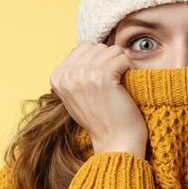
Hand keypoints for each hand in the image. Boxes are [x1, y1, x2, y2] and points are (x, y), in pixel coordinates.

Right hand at [50, 41, 147, 157]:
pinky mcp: (102, 77)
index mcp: (57, 76)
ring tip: (119, 87)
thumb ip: (75, 72)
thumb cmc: (101, 119)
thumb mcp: (77, 95)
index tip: (102, 82)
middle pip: (98, 46)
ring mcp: (83, 75)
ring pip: (112, 50)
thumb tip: (86, 48)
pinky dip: (130, 69)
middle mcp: (67, 74)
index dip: (99, 59)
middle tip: (113, 85)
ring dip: (121, 65)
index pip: (84, 46)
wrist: (115, 142)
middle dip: (111, 61)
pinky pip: (122, 58)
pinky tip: (126, 86)